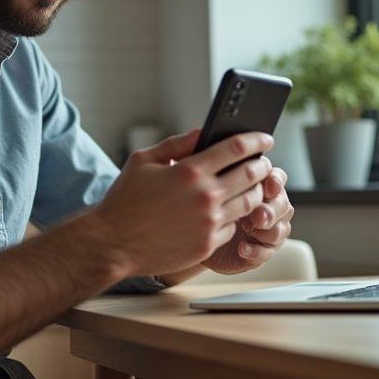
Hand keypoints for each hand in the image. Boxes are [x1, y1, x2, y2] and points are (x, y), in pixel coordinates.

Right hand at [89, 129, 274, 278]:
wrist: (113, 244)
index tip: (265, 138)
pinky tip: (228, 211)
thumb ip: (176, 144)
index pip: (236, 148)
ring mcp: (209, 223)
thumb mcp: (143, 161)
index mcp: (189, 171)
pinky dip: (235, 216)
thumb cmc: (125, 200)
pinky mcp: (208, 245)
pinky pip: (234, 226)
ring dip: (256, 191)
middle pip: (252, 174)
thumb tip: (202, 133)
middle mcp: (205, 197)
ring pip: (250, 202)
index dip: (255, 140)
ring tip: (251, 185)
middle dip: (262, 164)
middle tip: (263, 162)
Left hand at [201, 166, 293, 274]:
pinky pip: (266, 252)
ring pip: (281, 229)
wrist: (195, 235)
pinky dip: (255, 250)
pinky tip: (242, 248)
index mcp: (260, 187)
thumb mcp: (209, 186)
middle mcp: (270, 207)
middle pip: (284, 205)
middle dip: (272, 209)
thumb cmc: (203, 205)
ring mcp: (268, 231)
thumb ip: (218, 169)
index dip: (275, 181)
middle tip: (257, 214)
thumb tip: (212, 150)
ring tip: (248, 229)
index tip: (266, 184)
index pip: (277, 179)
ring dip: (267, 229)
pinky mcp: (260, 252)